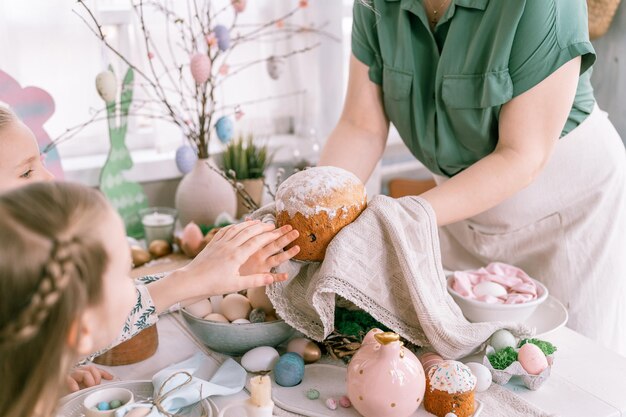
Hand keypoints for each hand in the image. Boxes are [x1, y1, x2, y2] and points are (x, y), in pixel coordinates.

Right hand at [66, 365, 113, 391]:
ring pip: (85, 374)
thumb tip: (105, 382)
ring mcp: (70, 374)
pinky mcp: (63, 380)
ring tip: (87, 389)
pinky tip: (76, 391)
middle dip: (96, 379)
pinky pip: (71, 381)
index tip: (111, 378)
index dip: (104, 373)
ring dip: (90, 383)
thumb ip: (91, 383)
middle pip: (91, 369)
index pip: (94, 369)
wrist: (55, 394)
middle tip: (94, 387)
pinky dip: (76, 386)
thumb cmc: (69, 390)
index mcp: (81, 371)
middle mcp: (76, 371)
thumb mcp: (82, 386)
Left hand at [179, 220, 294, 296]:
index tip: (278, 232)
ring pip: (238, 228)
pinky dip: (235, 225)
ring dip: (250, 224)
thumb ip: (255, 280)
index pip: (257, 241)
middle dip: (262, 227)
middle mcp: (229, 246)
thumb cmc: (213, 285)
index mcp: (236, 256)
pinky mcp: (213, 243)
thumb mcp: (236, 285)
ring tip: (258, 222)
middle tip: (272, 225)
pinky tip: (238, 225)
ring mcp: (220, 243)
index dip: (269, 235)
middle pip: (249, 231)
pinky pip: (226, 230)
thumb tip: (272, 279)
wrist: (191, 280)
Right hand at [239, 224, 299, 275]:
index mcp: (254, 246)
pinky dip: (278, 277)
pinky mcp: (260, 276)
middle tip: (296, 232)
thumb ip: (246, 231)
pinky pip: (271, 278)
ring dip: (288, 254)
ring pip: (277, 259)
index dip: (279, 231)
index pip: (268, 236)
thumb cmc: (233, 257)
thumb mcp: (237, 243)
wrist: (224, 274)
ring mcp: (261, 266)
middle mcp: (259, 255)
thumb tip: (249, 219)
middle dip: (286, 238)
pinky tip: (286, 275)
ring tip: (298, 248)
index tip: (288, 226)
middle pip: (275, 245)